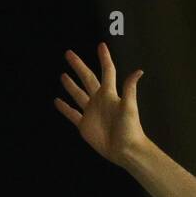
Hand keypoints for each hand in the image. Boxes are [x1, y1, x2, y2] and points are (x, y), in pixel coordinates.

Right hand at [54, 43, 148, 165]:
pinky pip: (72, 114)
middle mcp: (99, 101)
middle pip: (87, 79)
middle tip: (69, 53)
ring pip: (78, 95)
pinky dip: (64, 108)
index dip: (104, 59)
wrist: (126, 150)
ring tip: (63, 75)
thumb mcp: (130, 107)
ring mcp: (91, 113)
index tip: (101, 45)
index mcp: (110, 94)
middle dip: (79, 66)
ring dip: (71, 85)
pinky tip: (57, 101)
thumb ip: (130, 88)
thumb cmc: (130, 129)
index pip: (107, 72)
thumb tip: (139, 71)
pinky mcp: (84, 125)